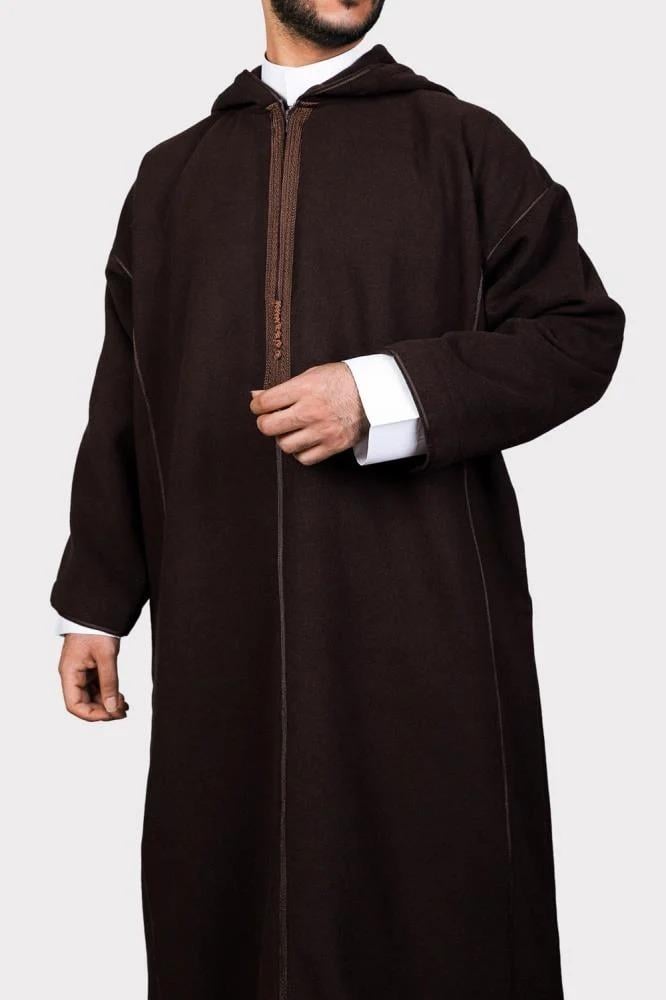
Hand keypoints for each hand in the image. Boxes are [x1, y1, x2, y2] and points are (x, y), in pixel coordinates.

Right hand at [58, 634, 128, 721]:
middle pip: (84, 703)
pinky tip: (121, 697)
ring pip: (92, 697)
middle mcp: (73, 676)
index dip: (92, 714)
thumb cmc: (97, 629)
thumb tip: (113, 708)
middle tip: (123, 712)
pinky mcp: (90, 669)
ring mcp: (81, 673)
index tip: (111, 715)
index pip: (74, 705)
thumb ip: (110, 683)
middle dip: (103, 711)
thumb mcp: (106, 656)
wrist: (98, 611)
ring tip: (125, 706)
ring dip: (107, 704)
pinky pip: (97, 688)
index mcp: (70, 673)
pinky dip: (109, 694)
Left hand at [249, 362, 368, 465]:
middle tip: (271, 420)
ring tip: (291, 430)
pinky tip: (304, 441)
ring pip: (284, 445)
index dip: (256, 405)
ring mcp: (322, 430)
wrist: (374, 393)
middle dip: (265, 423)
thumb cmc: (342, 381)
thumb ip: (284, 387)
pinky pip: (304, 458)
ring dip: (284, 438)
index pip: (265, 402)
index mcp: (304, 388)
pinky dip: (300, 452)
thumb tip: (257, 396)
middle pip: (269, 427)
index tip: (259, 406)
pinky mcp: (333, 445)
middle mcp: (311, 410)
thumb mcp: (312, 374)